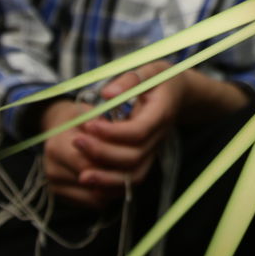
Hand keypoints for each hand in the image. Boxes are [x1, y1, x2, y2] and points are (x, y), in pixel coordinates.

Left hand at [41, 60, 179, 206]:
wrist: (178, 94)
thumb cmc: (159, 80)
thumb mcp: (149, 71)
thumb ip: (130, 80)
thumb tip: (107, 94)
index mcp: (161, 114)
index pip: (138, 131)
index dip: (112, 132)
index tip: (88, 123)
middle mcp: (159, 138)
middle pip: (133, 157)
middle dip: (102, 153)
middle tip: (76, 141)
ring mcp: (153, 152)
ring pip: (133, 176)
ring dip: (106, 178)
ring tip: (80, 175)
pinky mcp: (145, 160)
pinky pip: (129, 180)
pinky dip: (110, 184)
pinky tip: (90, 180)